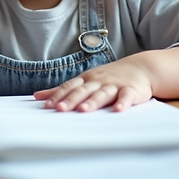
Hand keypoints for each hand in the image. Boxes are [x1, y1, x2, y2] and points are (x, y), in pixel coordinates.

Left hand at [34, 59, 152, 112]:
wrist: (141, 68)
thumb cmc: (108, 77)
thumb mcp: (84, 80)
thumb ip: (62, 89)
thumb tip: (37, 96)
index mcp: (86, 79)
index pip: (70, 87)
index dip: (58, 96)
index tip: (47, 106)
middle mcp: (98, 81)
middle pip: (83, 91)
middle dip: (71, 100)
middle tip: (60, 109)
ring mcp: (115, 85)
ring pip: (102, 93)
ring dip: (93, 101)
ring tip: (83, 110)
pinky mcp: (131, 90)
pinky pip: (127, 96)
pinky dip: (123, 103)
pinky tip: (118, 110)